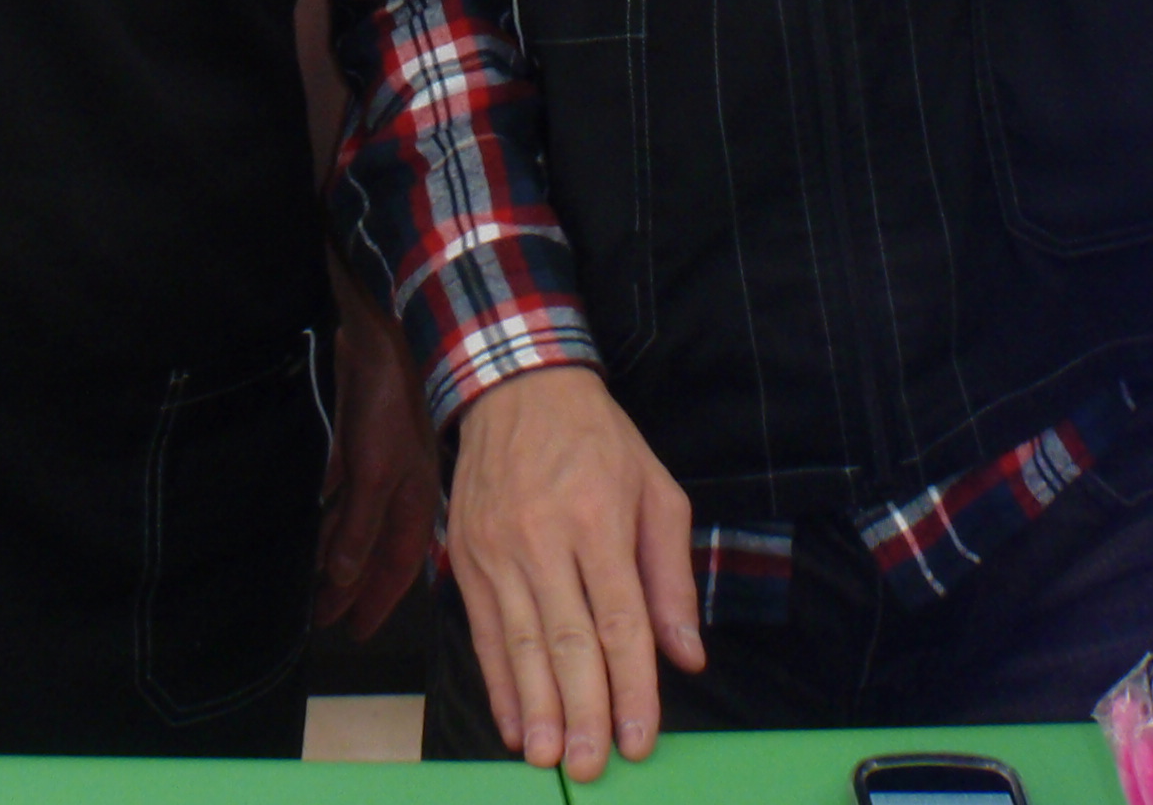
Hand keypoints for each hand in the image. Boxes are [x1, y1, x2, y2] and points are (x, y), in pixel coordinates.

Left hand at [317, 279, 440, 637]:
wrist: (384, 332)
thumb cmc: (389, 404)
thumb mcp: (374, 473)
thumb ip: (359, 526)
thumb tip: (344, 580)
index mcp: (413, 500)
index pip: (396, 567)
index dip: (375, 602)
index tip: (353, 634)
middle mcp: (400, 487)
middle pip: (373, 547)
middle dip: (350, 583)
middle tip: (320, 616)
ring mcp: (378, 460)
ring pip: (354, 517)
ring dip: (333, 546)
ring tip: (309, 576)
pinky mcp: (357, 435)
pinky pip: (340, 483)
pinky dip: (326, 503)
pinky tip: (309, 513)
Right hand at [444, 364, 703, 780]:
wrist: (516, 386)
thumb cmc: (597, 440)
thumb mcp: (656, 489)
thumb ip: (671, 576)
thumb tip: (687, 655)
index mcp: (599, 519)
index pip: (619, 620)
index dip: (632, 686)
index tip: (640, 739)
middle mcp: (544, 538)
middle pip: (567, 641)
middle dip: (583, 711)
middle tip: (593, 767)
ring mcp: (497, 550)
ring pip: (521, 643)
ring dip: (537, 708)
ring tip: (550, 758)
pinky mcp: (466, 557)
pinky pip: (484, 631)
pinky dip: (498, 682)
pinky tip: (513, 722)